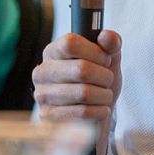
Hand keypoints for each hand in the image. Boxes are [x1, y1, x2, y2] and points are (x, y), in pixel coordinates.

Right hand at [32, 30, 121, 154]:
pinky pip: (83, 112)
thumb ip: (111, 43)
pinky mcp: (49, 117)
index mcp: (53, 51)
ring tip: (105, 95)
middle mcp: (42, 72)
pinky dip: (100, 111)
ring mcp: (43, 95)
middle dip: (105, 77)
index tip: (105, 60)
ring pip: (84, 93)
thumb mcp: (108, 58)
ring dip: (104, 95)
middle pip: (81, 69)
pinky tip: (100, 109)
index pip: (71, 44)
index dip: (95, 52)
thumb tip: (107, 36)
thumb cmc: (97, 81)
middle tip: (107, 80)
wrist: (94, 115)